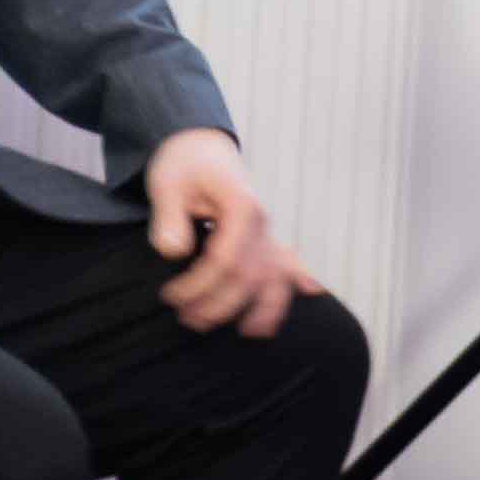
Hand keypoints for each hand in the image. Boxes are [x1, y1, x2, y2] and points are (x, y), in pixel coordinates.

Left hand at [143, 128, 314, 339]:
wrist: (197, 147)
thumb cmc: (181, 165)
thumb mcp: (166, 185)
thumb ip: (168, 219)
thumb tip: (174, 252)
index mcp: (240, 206)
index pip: (226, 259)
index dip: (199, 284)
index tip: (171, 297)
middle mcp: (260, 222)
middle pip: (250, 274)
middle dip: (220, 303)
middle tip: (186, 319)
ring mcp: (266, 231)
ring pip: (276, 274)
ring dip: (263, 305)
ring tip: (249, 333)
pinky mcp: (264, 237)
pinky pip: (287, 261)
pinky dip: (299, 278)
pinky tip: (313, 291)